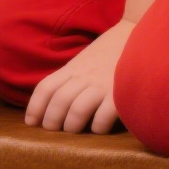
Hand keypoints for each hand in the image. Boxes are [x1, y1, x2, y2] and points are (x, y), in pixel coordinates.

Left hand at [25, 18, 133, 133]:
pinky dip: (98, 127)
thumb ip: (71, 77)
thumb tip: (52, 100)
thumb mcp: (84, 61)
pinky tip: (97, 129)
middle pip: (59, 100)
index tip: (30, 122)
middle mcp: (84, 76)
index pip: (46, 87)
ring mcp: (102, 84)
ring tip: (72, 132)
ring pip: (77, 109)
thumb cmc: (109, 53)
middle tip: (51, 132)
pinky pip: (104, 115)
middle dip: (51, 120)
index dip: (35, 106)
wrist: (137, 36)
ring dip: (71, 125)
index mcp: (72, 68)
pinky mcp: (120, 93)